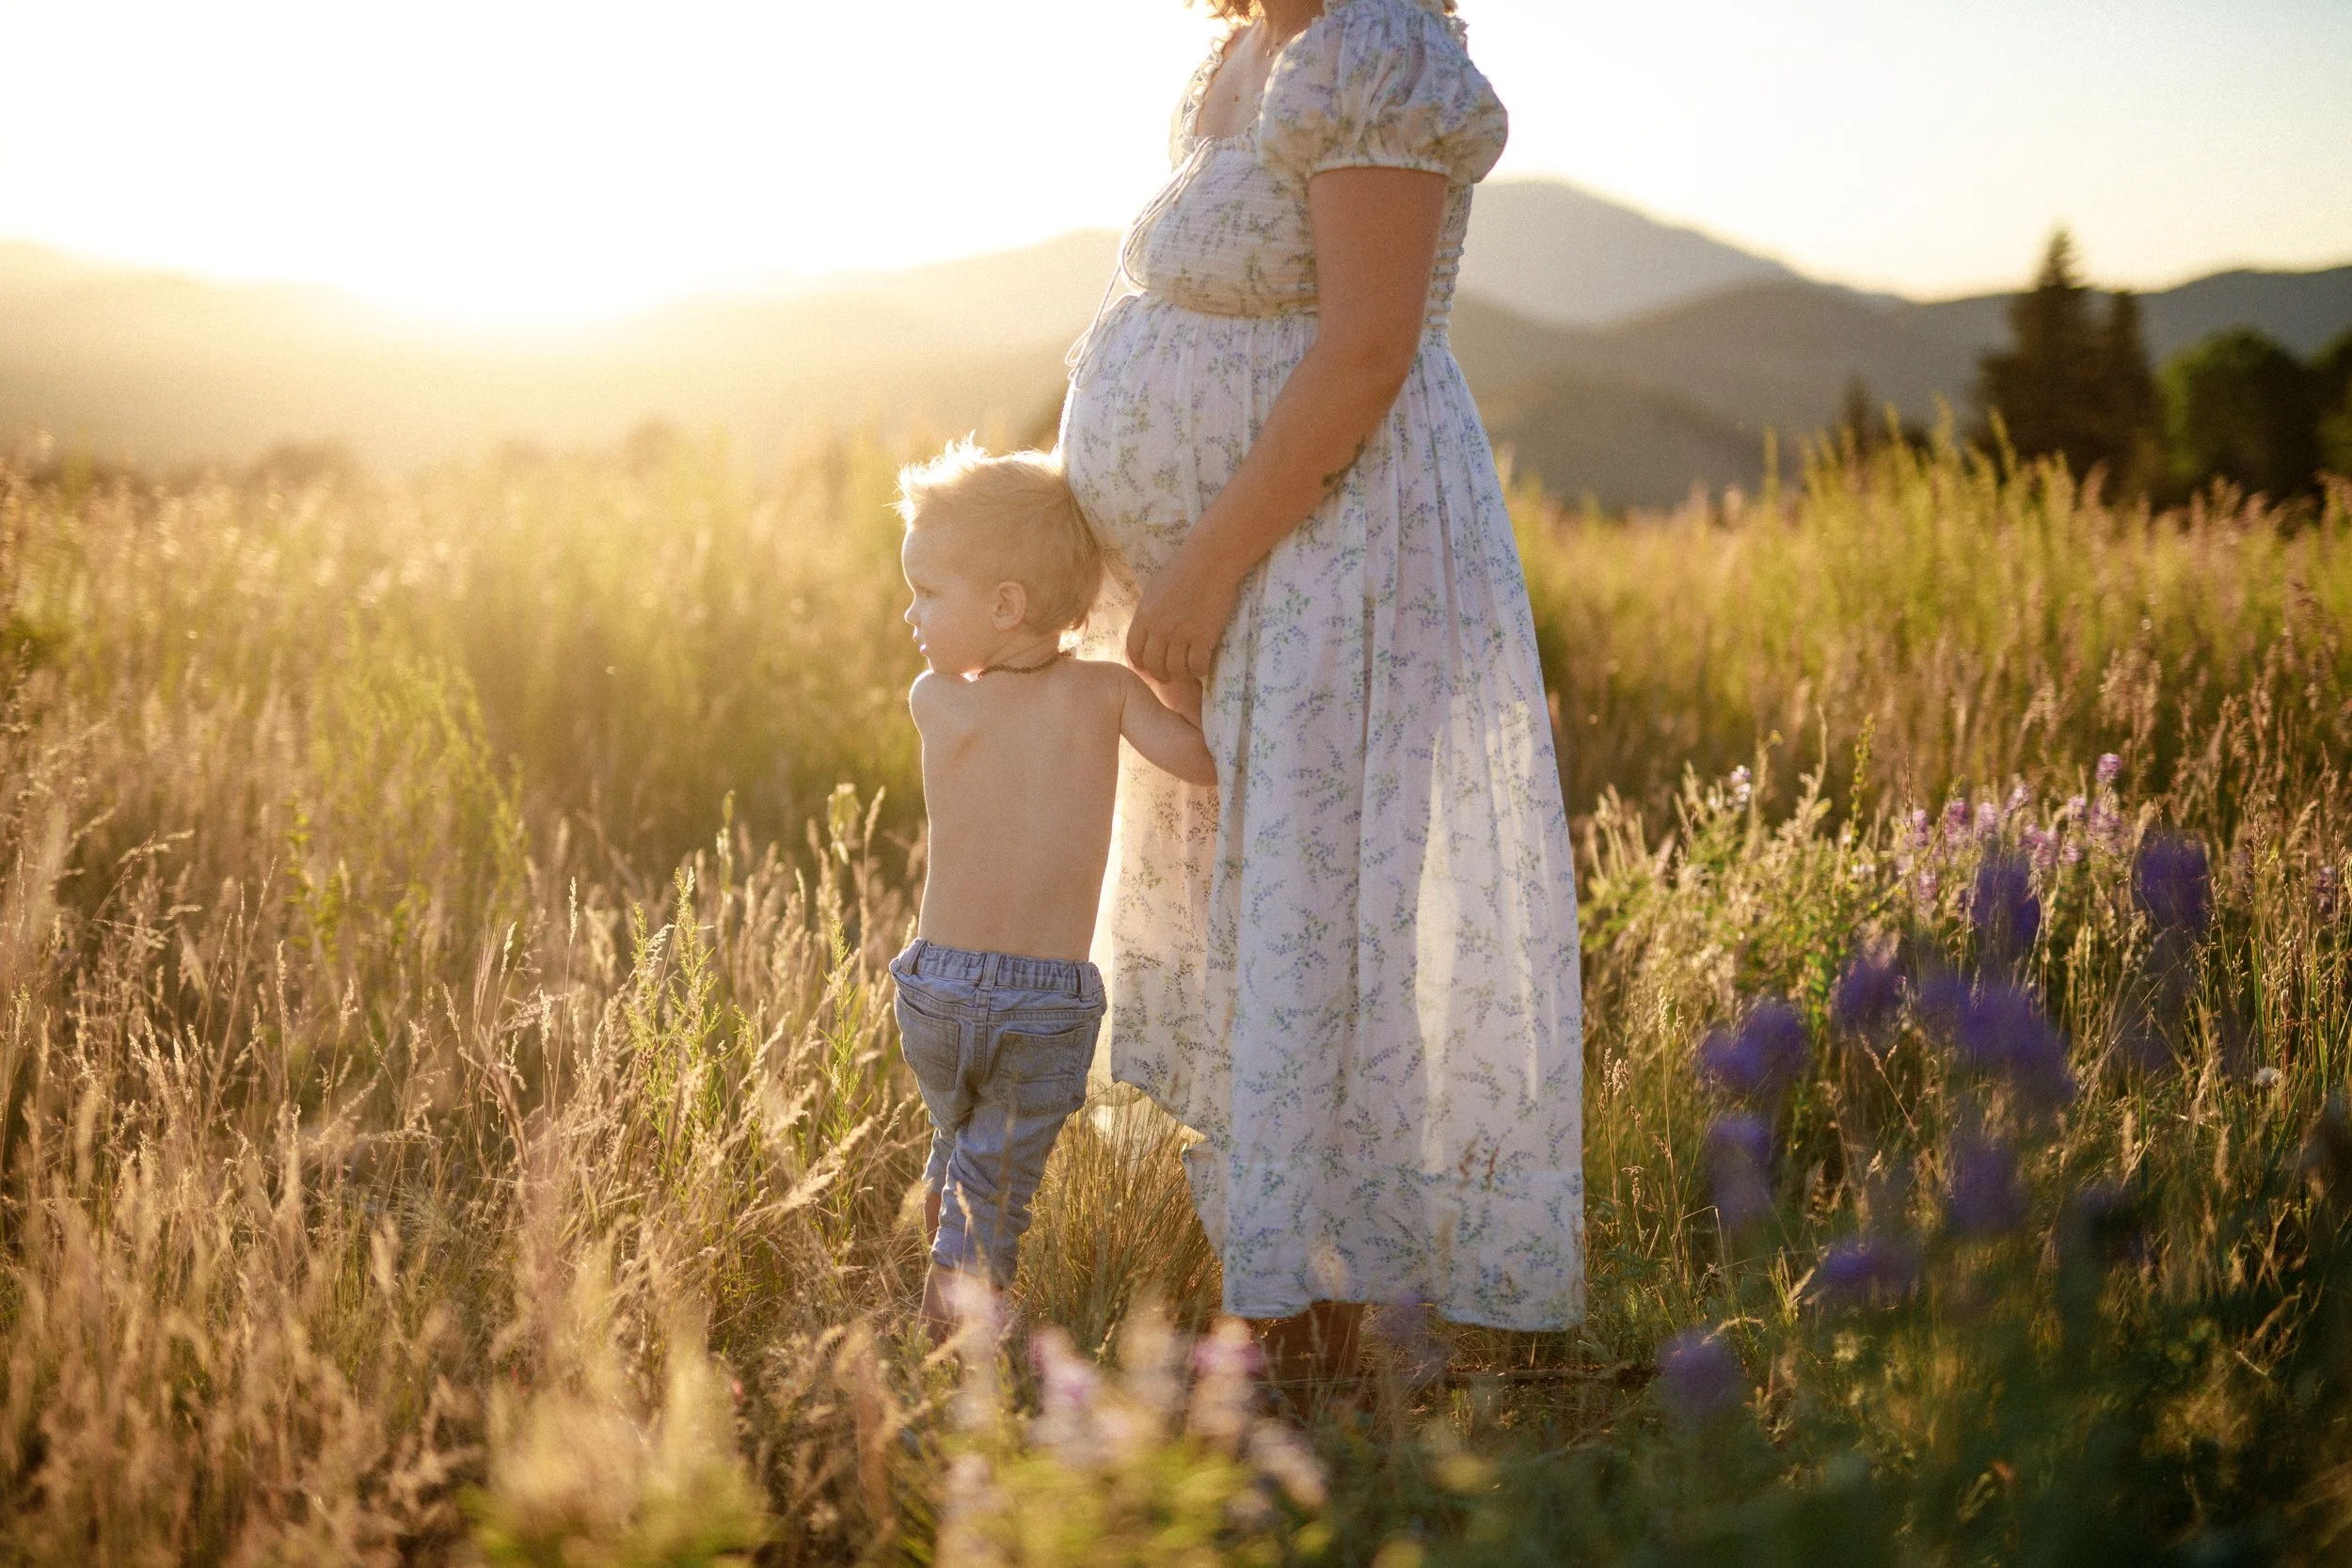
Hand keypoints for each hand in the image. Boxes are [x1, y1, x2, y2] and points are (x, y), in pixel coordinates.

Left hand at [1126, 544, 1238, 682]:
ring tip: (1187, 671)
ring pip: (1176, 669)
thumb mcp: (1154, 589)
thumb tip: (1147, 628)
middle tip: (1169, 676)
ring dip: (1181, 674)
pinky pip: (1197, 666)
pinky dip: (1199, 670)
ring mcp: (1181, 635)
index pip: (1134, 651)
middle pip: (1153, 665)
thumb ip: (1149, 612)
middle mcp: (1159, 629)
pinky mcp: (1203, 637)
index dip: (1140, 664)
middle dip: (1160, 675)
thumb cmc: (1183, 569)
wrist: (1210, 560)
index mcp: (1144, 616)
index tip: (1147, 667)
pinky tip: (1202, 665)